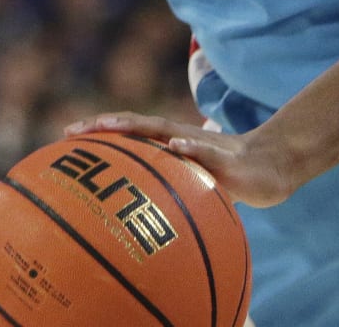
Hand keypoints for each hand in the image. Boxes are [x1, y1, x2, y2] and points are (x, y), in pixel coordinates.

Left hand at [66, 112, 306, 208]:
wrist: (272, 167)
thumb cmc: (229, 175)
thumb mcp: (193, 183)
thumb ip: (168, 188)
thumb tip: (137, 212)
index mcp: (172, 144)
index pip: (130, 132)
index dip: (100, 131)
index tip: (67, 134)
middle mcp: (181, 139)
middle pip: (138, 126)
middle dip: (105, 125)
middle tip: (72, 130)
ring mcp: (202, 145)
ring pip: (166, 131)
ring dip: (139, 127)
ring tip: (112, 126)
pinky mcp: (226, 159)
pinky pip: (206, 152)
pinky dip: (190, 148)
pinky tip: (175, 147)